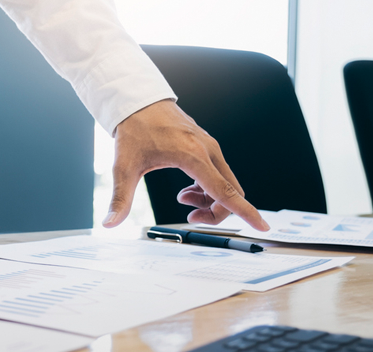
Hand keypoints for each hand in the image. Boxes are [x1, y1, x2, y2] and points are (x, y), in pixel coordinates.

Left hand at [103, 100, 269, 230]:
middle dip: (216, 212)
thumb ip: (120, 199)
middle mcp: (208, 150)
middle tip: (189, 216)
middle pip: (229, 192)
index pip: (225, 191)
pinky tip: (188, 189)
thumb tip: (109, 224)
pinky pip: (219, 174)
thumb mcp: (123, 167)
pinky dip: (208, 188)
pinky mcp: (207, 146)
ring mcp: (210, 146)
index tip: (262, 227)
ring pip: (225, 184)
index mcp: (193, 155)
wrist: (138, 102)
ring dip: (210, 200)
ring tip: (184, 199)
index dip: (245, 212)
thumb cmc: (133, 131)